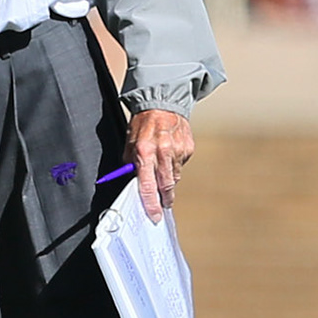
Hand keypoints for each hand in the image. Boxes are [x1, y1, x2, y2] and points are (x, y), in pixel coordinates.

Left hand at [128, 107, 193, 222]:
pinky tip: (170, 154)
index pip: (147, 185)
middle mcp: (162, 152)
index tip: (154, 215)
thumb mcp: (130, 141)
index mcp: (144, 151)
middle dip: (164, 198)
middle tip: (163, 204)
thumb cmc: (144, 122)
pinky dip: (175, 164)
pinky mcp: (187, 148)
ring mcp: (177, 150)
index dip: (151, 203)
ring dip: (168, 179)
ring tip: (162, 168)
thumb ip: (131, 162)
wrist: (163, 103)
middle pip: (166, 186)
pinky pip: (181, 165)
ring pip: (174, 177)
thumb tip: (132, 180)